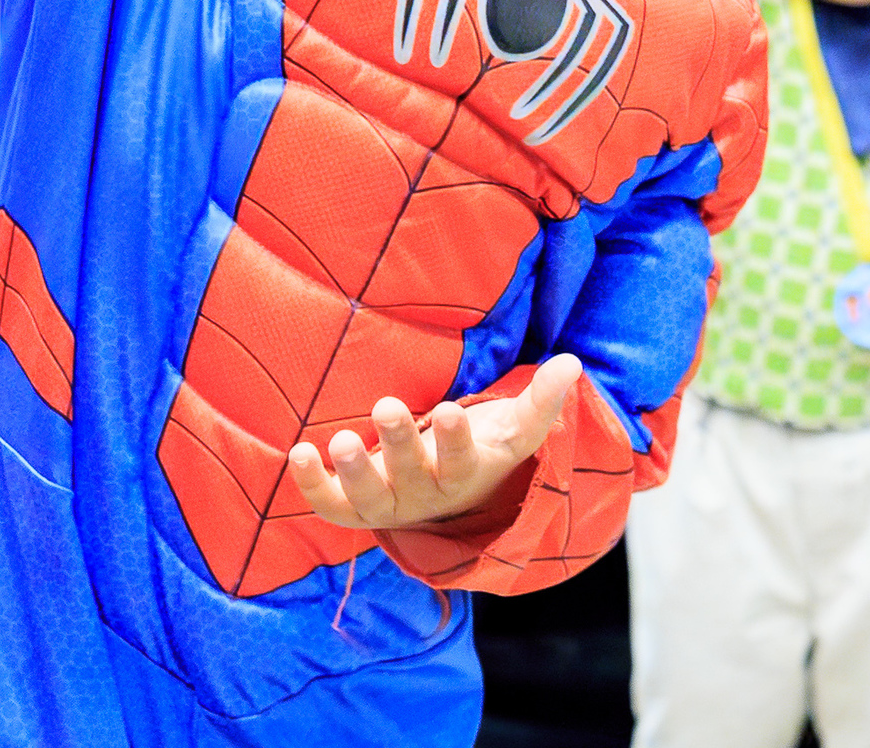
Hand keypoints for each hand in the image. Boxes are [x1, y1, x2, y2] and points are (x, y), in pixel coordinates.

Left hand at [287, 354, 580, 530]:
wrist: (444, 497)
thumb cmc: (479, 451)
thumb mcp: (511, 432)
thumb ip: (540, 402)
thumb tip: (572, 362)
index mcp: (462, 473)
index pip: (461, 460)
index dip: (455, 439)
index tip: (450, 410)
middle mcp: (423, 494)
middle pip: (411, 475)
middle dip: (398, 443)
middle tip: (385, 405)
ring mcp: (385, 503)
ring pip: (368, 498)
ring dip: (353, 470)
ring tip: (342, 440)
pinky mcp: (351, 506)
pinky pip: (329, 506)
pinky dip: (311, 485)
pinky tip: (297, 453)